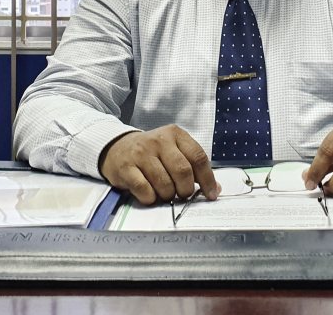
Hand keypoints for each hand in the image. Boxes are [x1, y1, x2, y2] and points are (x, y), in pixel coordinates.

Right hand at [98, 124, 218, 205]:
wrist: (116, 147)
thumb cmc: (151, 153)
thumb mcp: (173, 151)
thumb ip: (193, 167)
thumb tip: (215, 189)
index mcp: (175, 134)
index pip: (198, 157)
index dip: (207, 179)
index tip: (211, 194)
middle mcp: (159, 140)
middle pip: (183, 171)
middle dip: (186, 189)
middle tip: (182, 195)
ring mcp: (141, 153)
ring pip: (164, 183)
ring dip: (168, 195)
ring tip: (165, 193)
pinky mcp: (126, 167)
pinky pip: (145, 190)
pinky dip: (151, 198)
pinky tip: (150, 195)